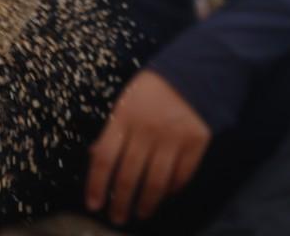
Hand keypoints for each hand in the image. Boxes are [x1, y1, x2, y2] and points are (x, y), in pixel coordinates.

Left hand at [85, 70, 211, 224]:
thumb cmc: (153, 88)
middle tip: (117, 218)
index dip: (96, 184)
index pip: (105, 158)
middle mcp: (147, 130)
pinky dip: (172, 189)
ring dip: (146, 203)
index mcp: (124, 117)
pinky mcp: (196, 143)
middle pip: (128, 175)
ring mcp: (173, 138)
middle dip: (120, 201)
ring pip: (155, 182)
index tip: (93, 204)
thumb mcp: (126, 101)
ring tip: (140, 214)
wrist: (195, 70)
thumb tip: (96, 157)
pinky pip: (181, 175)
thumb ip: (113, 129)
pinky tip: (164, 196)